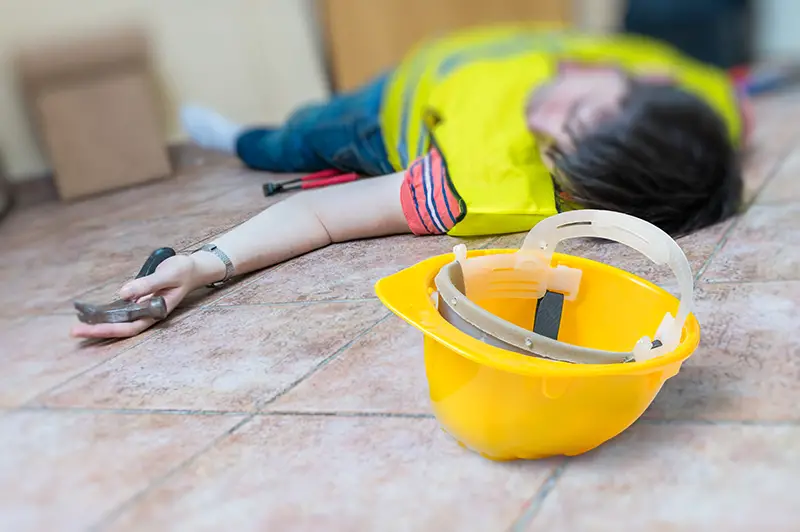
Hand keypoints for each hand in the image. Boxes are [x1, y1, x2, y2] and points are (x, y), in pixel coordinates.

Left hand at [71, 254, 199, 338]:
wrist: (193, 268)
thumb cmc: (183, 271)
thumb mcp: (167, 275)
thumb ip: (146, 285)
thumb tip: (123, 293)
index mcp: (156, 311)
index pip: (130, 326)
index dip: (109, 329)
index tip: (90, 328)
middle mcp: (148, 314)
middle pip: (121, 328)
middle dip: (98, 331)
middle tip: (74, 331)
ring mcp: (143, 309)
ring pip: (119, 322)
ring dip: (100, 324)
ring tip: (78, 325)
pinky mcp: (140, 301)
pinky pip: (121, 311)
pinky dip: (106, 314)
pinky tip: (91, 313)